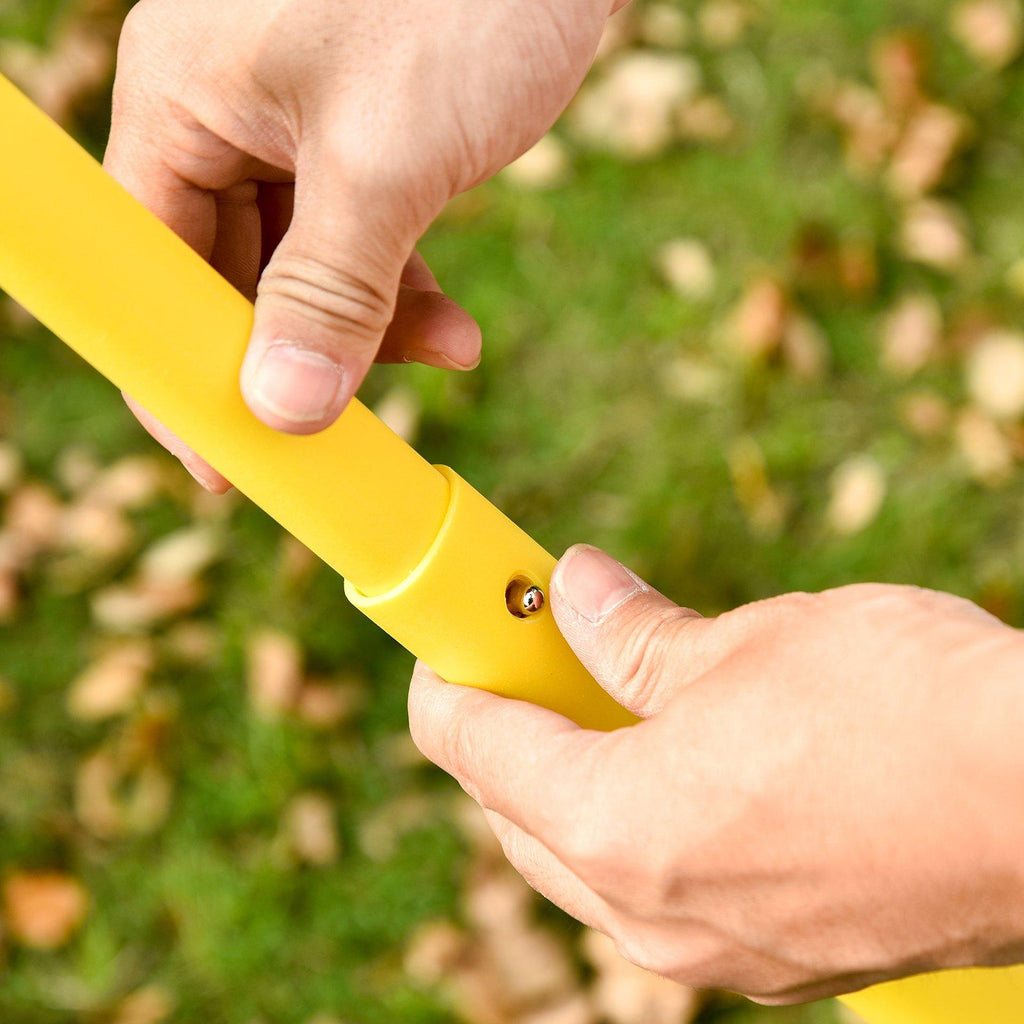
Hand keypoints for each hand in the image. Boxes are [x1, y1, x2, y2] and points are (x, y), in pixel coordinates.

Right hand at [104, 0, 620, 489]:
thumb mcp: (389, 157)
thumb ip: (333, 291)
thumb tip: (286, 408)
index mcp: (184, 95)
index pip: (149, 266)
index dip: (181, 373)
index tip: (228, 462)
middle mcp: (225, 110)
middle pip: (228, 275)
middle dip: (299, 355)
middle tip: (345, 433)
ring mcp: (296, 123)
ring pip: (304, 268)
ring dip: (371, 327)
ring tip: (447, 354)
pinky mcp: (364, 133)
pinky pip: (359, 237)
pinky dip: (402, 287)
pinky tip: (456, 326)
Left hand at [409, 544, 1023, 1003]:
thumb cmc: (904, 711)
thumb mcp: (744, 645)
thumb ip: (635, 633)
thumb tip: (576, 591)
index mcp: (617, 828)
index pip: (475, 749)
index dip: (450, 680)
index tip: (455, 637)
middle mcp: (651, 915)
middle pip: (520, 815)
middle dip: (510, 732)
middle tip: (533, 656)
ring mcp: (716, 953)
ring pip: (589, 862)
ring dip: (575, 780)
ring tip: (610, 699)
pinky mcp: (777, 959)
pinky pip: (665, 891)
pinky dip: (644, 823)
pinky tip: (686, 761)